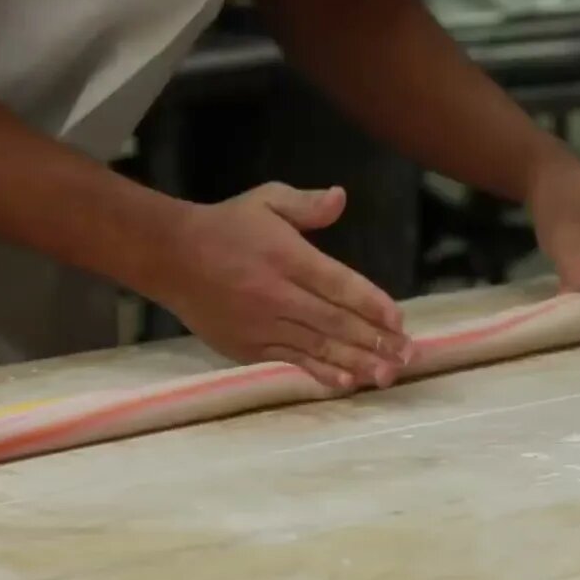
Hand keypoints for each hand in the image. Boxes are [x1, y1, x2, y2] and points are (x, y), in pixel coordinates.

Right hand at [160, 183, 413, 391]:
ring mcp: (262, 325)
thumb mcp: (266, 200)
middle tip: (408, 354)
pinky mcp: (248, 346)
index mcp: (287, 257)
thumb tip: (341, 197)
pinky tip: (346, 382)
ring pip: (318, 348)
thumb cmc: (225, 226)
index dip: (372, 304)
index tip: (399, 319)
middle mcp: (278, 295)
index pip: (339, 284)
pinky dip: (321, 372)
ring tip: (388, 375)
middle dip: (375, 340)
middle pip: (335, 322)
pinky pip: (292, 361)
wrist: (170, 258)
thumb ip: (306, 204)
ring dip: (357, 362)